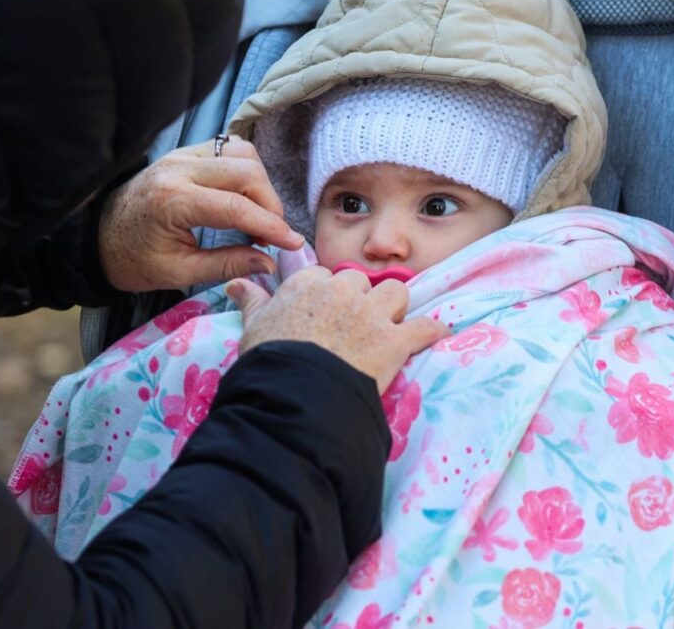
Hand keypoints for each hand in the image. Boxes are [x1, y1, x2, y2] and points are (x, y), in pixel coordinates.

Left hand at [98, 135, 303, 292]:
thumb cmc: (133, 260)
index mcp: (173, 201)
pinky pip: (228, 149)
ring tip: (257, 218)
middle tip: (271, 236)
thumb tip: (269, 263)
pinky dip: (245, 171)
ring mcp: (181, 155)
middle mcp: (178, 169)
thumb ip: (226, 265)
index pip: (236, 207)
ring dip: (259, 184)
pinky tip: (243, 198)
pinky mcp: (184, 153)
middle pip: (246, 171)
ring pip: (241, 153)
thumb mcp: (178, 273)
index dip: (271, 226)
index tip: (293, 244)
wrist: (97, 237)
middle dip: (269, 204)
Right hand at [226, 268, 449, 392]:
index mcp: (307, 285)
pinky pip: (424, 327)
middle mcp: (343, 291)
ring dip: (394, 307)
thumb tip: (237, 283)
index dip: (327, 295)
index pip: (325, 276)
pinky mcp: (395, 341)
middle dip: (361, 299)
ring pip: (396, 291)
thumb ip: (252, 302)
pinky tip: (437, 334)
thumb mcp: (253, 329)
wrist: (293, 397)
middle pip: (361, 281)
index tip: (325, 314)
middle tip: (354, 325)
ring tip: (388, 326)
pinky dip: (431, 331)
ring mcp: (372, 315)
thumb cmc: (269, 363)